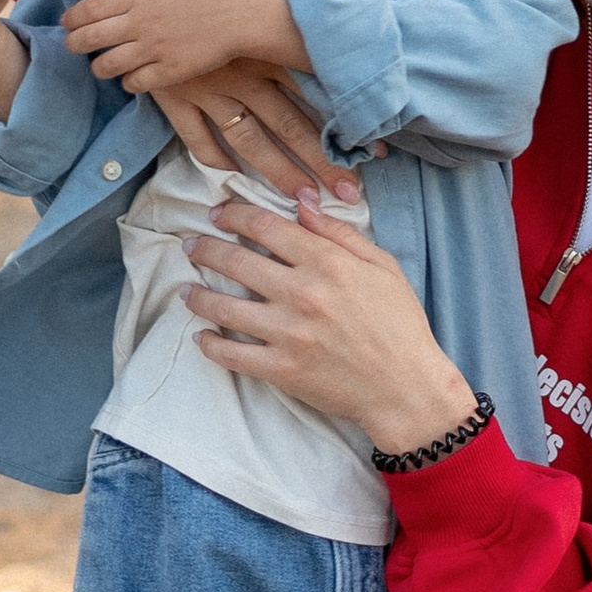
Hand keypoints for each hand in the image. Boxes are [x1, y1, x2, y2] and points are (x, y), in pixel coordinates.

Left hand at [65, 0, 307, 96]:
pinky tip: (132, 77)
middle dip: (75, 45)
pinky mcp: (170, 70)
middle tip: (74, 46)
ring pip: (106, 67)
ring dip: (100, 68)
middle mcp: (140, 21)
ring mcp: (154, 48)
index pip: (87, 9)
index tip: (67, 22)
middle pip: (87, 40)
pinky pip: (134, 84)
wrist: (251, 13)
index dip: (71, 19)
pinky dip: (128, 82)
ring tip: (102, 66)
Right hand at [153, 71, 363, 202]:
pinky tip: (234, 180)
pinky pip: (196, 138)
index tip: (374, 153)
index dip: (345, 125)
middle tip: (350, 194)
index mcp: (265, 49)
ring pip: (250, 142)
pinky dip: (214, 159)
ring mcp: (207, 90)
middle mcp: (242, 76)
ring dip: (279, 173)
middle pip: (290, 127)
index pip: (315, 95)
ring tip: (304, 200)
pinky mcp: (174, 97)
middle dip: (322, 163)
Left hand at [182, 195, 477, 455]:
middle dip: (205, 249)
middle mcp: (302, 293)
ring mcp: (288, 334)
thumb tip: (303, 204)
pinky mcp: (281, 370)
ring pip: (224, 307)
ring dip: (197, 295)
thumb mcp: (382, 266)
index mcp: (327, 263)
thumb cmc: (400, 324)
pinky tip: (201, 336)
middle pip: (236, 261)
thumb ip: (339, 233)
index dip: (235, 215)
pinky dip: (210, 344)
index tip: (218, 213)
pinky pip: (232, 354)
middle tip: (190, 245)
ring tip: (185, 290)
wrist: (406, 387)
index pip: (266, 226)